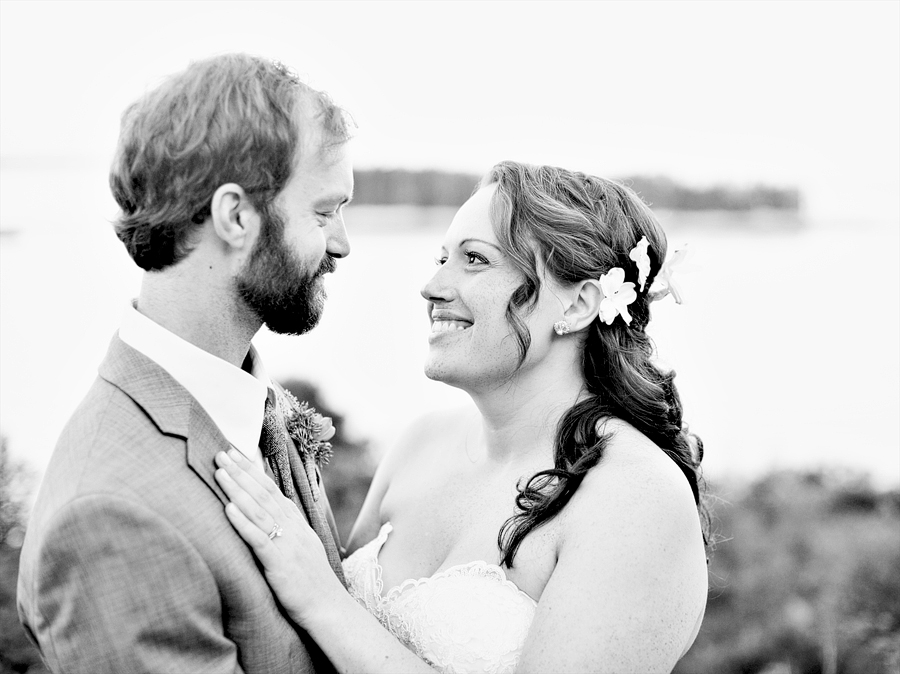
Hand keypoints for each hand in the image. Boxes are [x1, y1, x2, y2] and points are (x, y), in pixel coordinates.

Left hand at [214, 449, 345, 625]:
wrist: (328, 607)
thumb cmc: (312, 583)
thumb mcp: (302, 549)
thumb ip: (287, 530)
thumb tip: (270, 517)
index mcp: (296, 523)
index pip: (272, 489)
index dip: (253, 471)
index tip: (237, 455)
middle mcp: (292, 527)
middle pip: (263, 493)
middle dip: (241, 472)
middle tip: (222, 453)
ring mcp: (287, 543)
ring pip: (258, 510)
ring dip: (237, 489)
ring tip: (219, 471)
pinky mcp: (279, 563)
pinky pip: (259, 539)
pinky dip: (243, 522)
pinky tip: (228, 508)